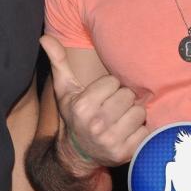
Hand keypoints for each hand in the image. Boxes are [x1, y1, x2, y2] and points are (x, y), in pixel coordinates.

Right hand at [41, 36, 147, 167]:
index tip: (102, 95)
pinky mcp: (126, 154)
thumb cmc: (74, 114)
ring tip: (120, 118)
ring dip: (133, 114)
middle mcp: (96, 124)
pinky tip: (127, 132)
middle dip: (122, 99)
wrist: (77, 153)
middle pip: (128, 96)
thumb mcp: (64, 88)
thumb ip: (58, 60)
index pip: (113, 82)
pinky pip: (145, 131)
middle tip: (113, 106)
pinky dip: (139, 131)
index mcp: (82, 106)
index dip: (109, 86)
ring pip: (139, 112)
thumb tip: (44, 37)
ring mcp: (111, 141)